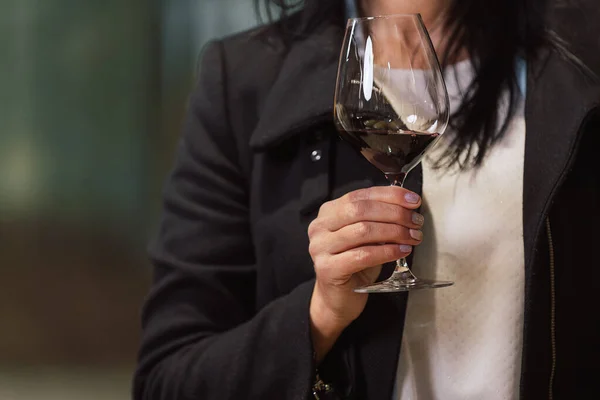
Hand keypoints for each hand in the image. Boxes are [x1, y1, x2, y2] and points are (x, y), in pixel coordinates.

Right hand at [307, 186, 423, 361]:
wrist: (338, 299)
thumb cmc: (354, 266)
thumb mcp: (366, 237)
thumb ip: (379, 220)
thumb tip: (408, 208)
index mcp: (328, 213)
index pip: (360, 195)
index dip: (389, 195)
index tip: (413, 201)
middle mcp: (320, 227)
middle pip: (360, 210)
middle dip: (394, 213)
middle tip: (416, 222)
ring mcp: (320, 248)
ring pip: (363, 230)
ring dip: (394, 232)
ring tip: (413, 237)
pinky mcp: (327, 269)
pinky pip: (363, 255)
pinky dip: (387, 251)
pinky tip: (402, 251)